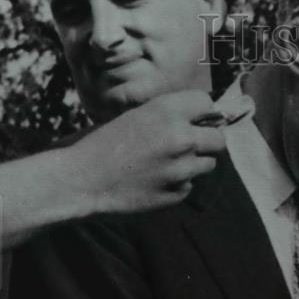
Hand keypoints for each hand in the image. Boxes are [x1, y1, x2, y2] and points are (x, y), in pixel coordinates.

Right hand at [61, 90, 226, 214]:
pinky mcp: (177, 194)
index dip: (202, 112)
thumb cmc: (99, 145)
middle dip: (207, 142)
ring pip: (208, 165)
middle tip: (189, 145)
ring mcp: (181, 169)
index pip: (207, 104)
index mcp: (166, 111)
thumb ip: (166, 118)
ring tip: (164, 165)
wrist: (78, 180)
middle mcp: (180, 138)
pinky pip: (189, 186)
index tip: (196, 119)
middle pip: (219, 139)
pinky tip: (152, 182)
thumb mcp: (133, 118)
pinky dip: (176, 185)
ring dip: (193, 164)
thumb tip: (197, 120)